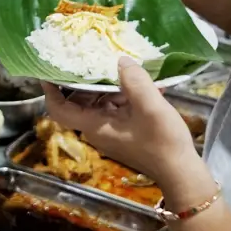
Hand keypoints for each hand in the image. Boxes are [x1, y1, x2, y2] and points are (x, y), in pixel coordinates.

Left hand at [41, 57, 199, 185]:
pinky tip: (149, 85)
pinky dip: (127, 95)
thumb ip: (135, 82)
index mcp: (94, 125)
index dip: (51, 90)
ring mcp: (110, 130)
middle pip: (80, 99)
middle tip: (96, 56)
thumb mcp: (151, 107)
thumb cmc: (163, 142)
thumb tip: (120, 61)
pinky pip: (117, 107)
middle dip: (89, 79)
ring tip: (132, 70)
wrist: (181, 173)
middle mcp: (97, 128)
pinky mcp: (124, 131)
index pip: (60, 109)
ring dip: (113, 85)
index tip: (48, 70)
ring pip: (101, 101)